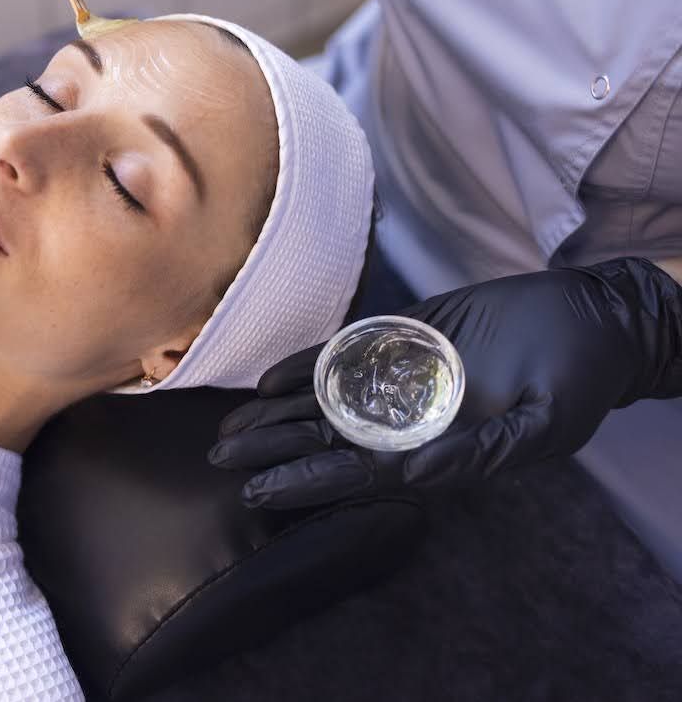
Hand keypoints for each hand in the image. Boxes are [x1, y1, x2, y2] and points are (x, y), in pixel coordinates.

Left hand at [208, 258, 681, 508]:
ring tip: (227, 427)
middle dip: (272, 450)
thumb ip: (479, 455)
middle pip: (326, 440)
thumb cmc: (578, 381)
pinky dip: (306, 366)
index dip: (306, 483)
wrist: (593, 319)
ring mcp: (402, 376)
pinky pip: (344, 354)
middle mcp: (410, 417)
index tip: (259, 492)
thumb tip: (412, 475)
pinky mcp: (404, 337)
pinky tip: (268, 381)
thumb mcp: (543, 427)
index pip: (357, 472)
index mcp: (437, 448)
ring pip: (325, 401)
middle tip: (218, 457)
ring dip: (277, 414)